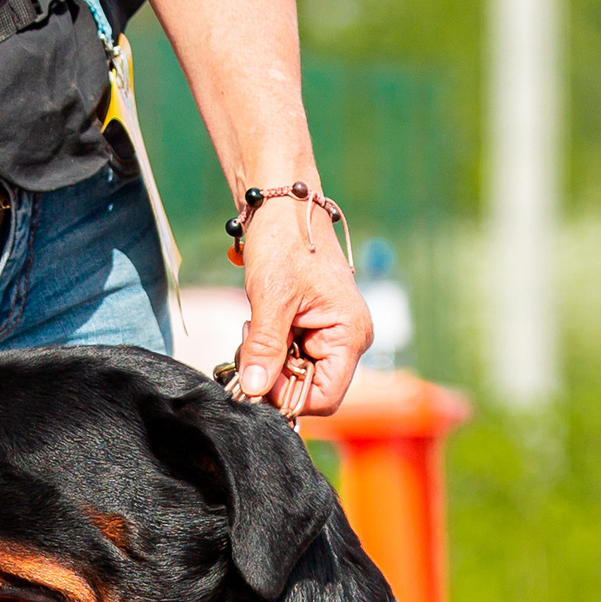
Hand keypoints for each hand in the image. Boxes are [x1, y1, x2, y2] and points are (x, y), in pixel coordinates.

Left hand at [230, 190, 373, 417]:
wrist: (282, 203)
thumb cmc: (285, 241)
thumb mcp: (271, 298)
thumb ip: (265, 349)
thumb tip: (254, 392)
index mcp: (351, 335)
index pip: (324, 398)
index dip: (287, 396)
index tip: (255, 376)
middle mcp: (348, 339)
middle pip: (308, 388)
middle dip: (273, 374)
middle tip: (250, 344)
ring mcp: (332, 333)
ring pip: (294, 372)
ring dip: (267, 358)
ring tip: (254, 324)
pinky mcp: (314, 326)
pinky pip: (289, 354)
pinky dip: (268, 346)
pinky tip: (259, 321)